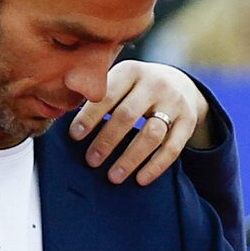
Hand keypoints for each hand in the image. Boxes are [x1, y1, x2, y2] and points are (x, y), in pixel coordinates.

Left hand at [71, 62, 211, 185]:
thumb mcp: (119, 79)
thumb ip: (98, 93)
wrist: (179, 83)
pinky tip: (140, 179)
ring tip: (113, 176)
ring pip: (151, 134)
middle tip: (91, 161)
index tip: (75, 137)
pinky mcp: (188, 121)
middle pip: (127, 116)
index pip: (107, 96)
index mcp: (131, 71)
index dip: (90, 117)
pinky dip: (155, 166)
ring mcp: (174, 103)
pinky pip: (172, 148)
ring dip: (130, 158)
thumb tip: (60, 114)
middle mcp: (155, 84)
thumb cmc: (135, 87)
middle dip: (107, 141)